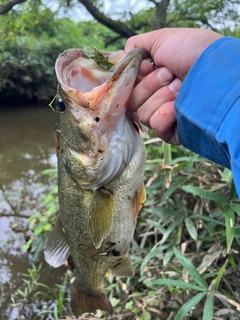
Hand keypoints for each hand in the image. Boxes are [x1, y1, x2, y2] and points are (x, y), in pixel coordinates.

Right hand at [125, 28, 221, 144]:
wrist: (216, 74)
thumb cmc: (192, 53)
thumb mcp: (161, 38)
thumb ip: (136, 46)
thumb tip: (123, 59)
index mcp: (154, 79)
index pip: (129, 86)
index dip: (135, 77)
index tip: (147, 67)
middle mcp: (157, 97)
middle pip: (133, 100)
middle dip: (151, 85)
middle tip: (171, 75)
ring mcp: (164, 115)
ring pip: (142, 113)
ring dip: (161, 97)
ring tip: (181, 89)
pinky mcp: (171, 131)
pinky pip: (155, 125)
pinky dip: (166, 114)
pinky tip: (179, 108)